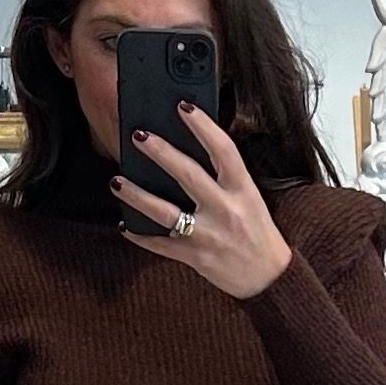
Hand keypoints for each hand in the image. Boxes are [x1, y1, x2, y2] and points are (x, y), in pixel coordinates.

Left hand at [112, 102, 292, 300]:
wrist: (268, 277)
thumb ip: (224, 176)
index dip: (203, 126)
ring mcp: (209, 234)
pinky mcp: (196, 257)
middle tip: (137, 135)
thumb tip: (191, 150)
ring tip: (116, 181)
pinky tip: (125, 226)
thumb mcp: (249, 197)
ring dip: (137, 196)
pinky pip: (161, 245)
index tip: (183, 107)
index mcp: (242, 189)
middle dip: (160, 152)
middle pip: (188, 175)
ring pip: (165, 212)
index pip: (223, 150)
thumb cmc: (257, 232)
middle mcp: (225, 209)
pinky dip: (141, 236)